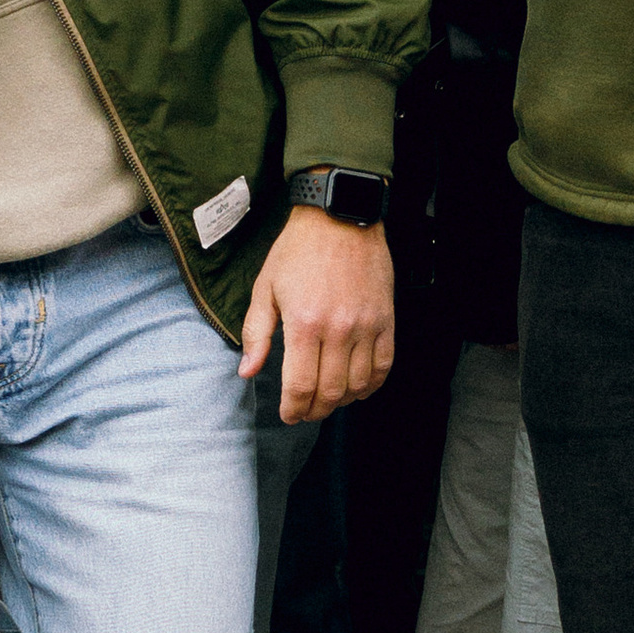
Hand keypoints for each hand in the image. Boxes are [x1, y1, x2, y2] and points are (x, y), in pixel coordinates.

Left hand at [240, 207, 395, 420]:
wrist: (339, 217)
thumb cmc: (298, 250)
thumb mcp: (266, 287)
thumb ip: (257, 333)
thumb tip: (247, 371)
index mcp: (303, 322)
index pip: (301, 385)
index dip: (294, 409)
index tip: (289, 415)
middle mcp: (338, 329)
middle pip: (330, 391)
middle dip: (315, 410)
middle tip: (306, 412)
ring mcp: (366, 325)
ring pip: (358, 384)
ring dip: (342, 401)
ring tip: (329, 400)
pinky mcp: (386, 319)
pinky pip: (384, 365)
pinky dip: (372, 385)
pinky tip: (359, 388)